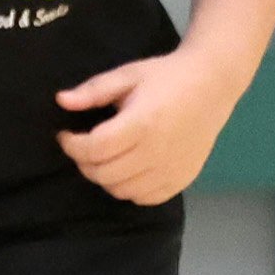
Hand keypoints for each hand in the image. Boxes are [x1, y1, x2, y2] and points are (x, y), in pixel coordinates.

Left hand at [58, 50, 242, 204]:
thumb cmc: (166, 77)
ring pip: (121, 190)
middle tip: (84, 146)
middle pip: (104, 174)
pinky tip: (129, 169)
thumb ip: (93, 91)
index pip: (95, 149)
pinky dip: (130, 189)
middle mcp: (157, 151)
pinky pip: (145, 198)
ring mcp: (172, 169)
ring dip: (105, 177)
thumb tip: (61, 100)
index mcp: (142, 123)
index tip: (66, 135)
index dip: (72, 146)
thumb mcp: (127, 75)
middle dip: (84, 162)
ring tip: (105, 157)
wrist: (213, 84)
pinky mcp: (183, 178)